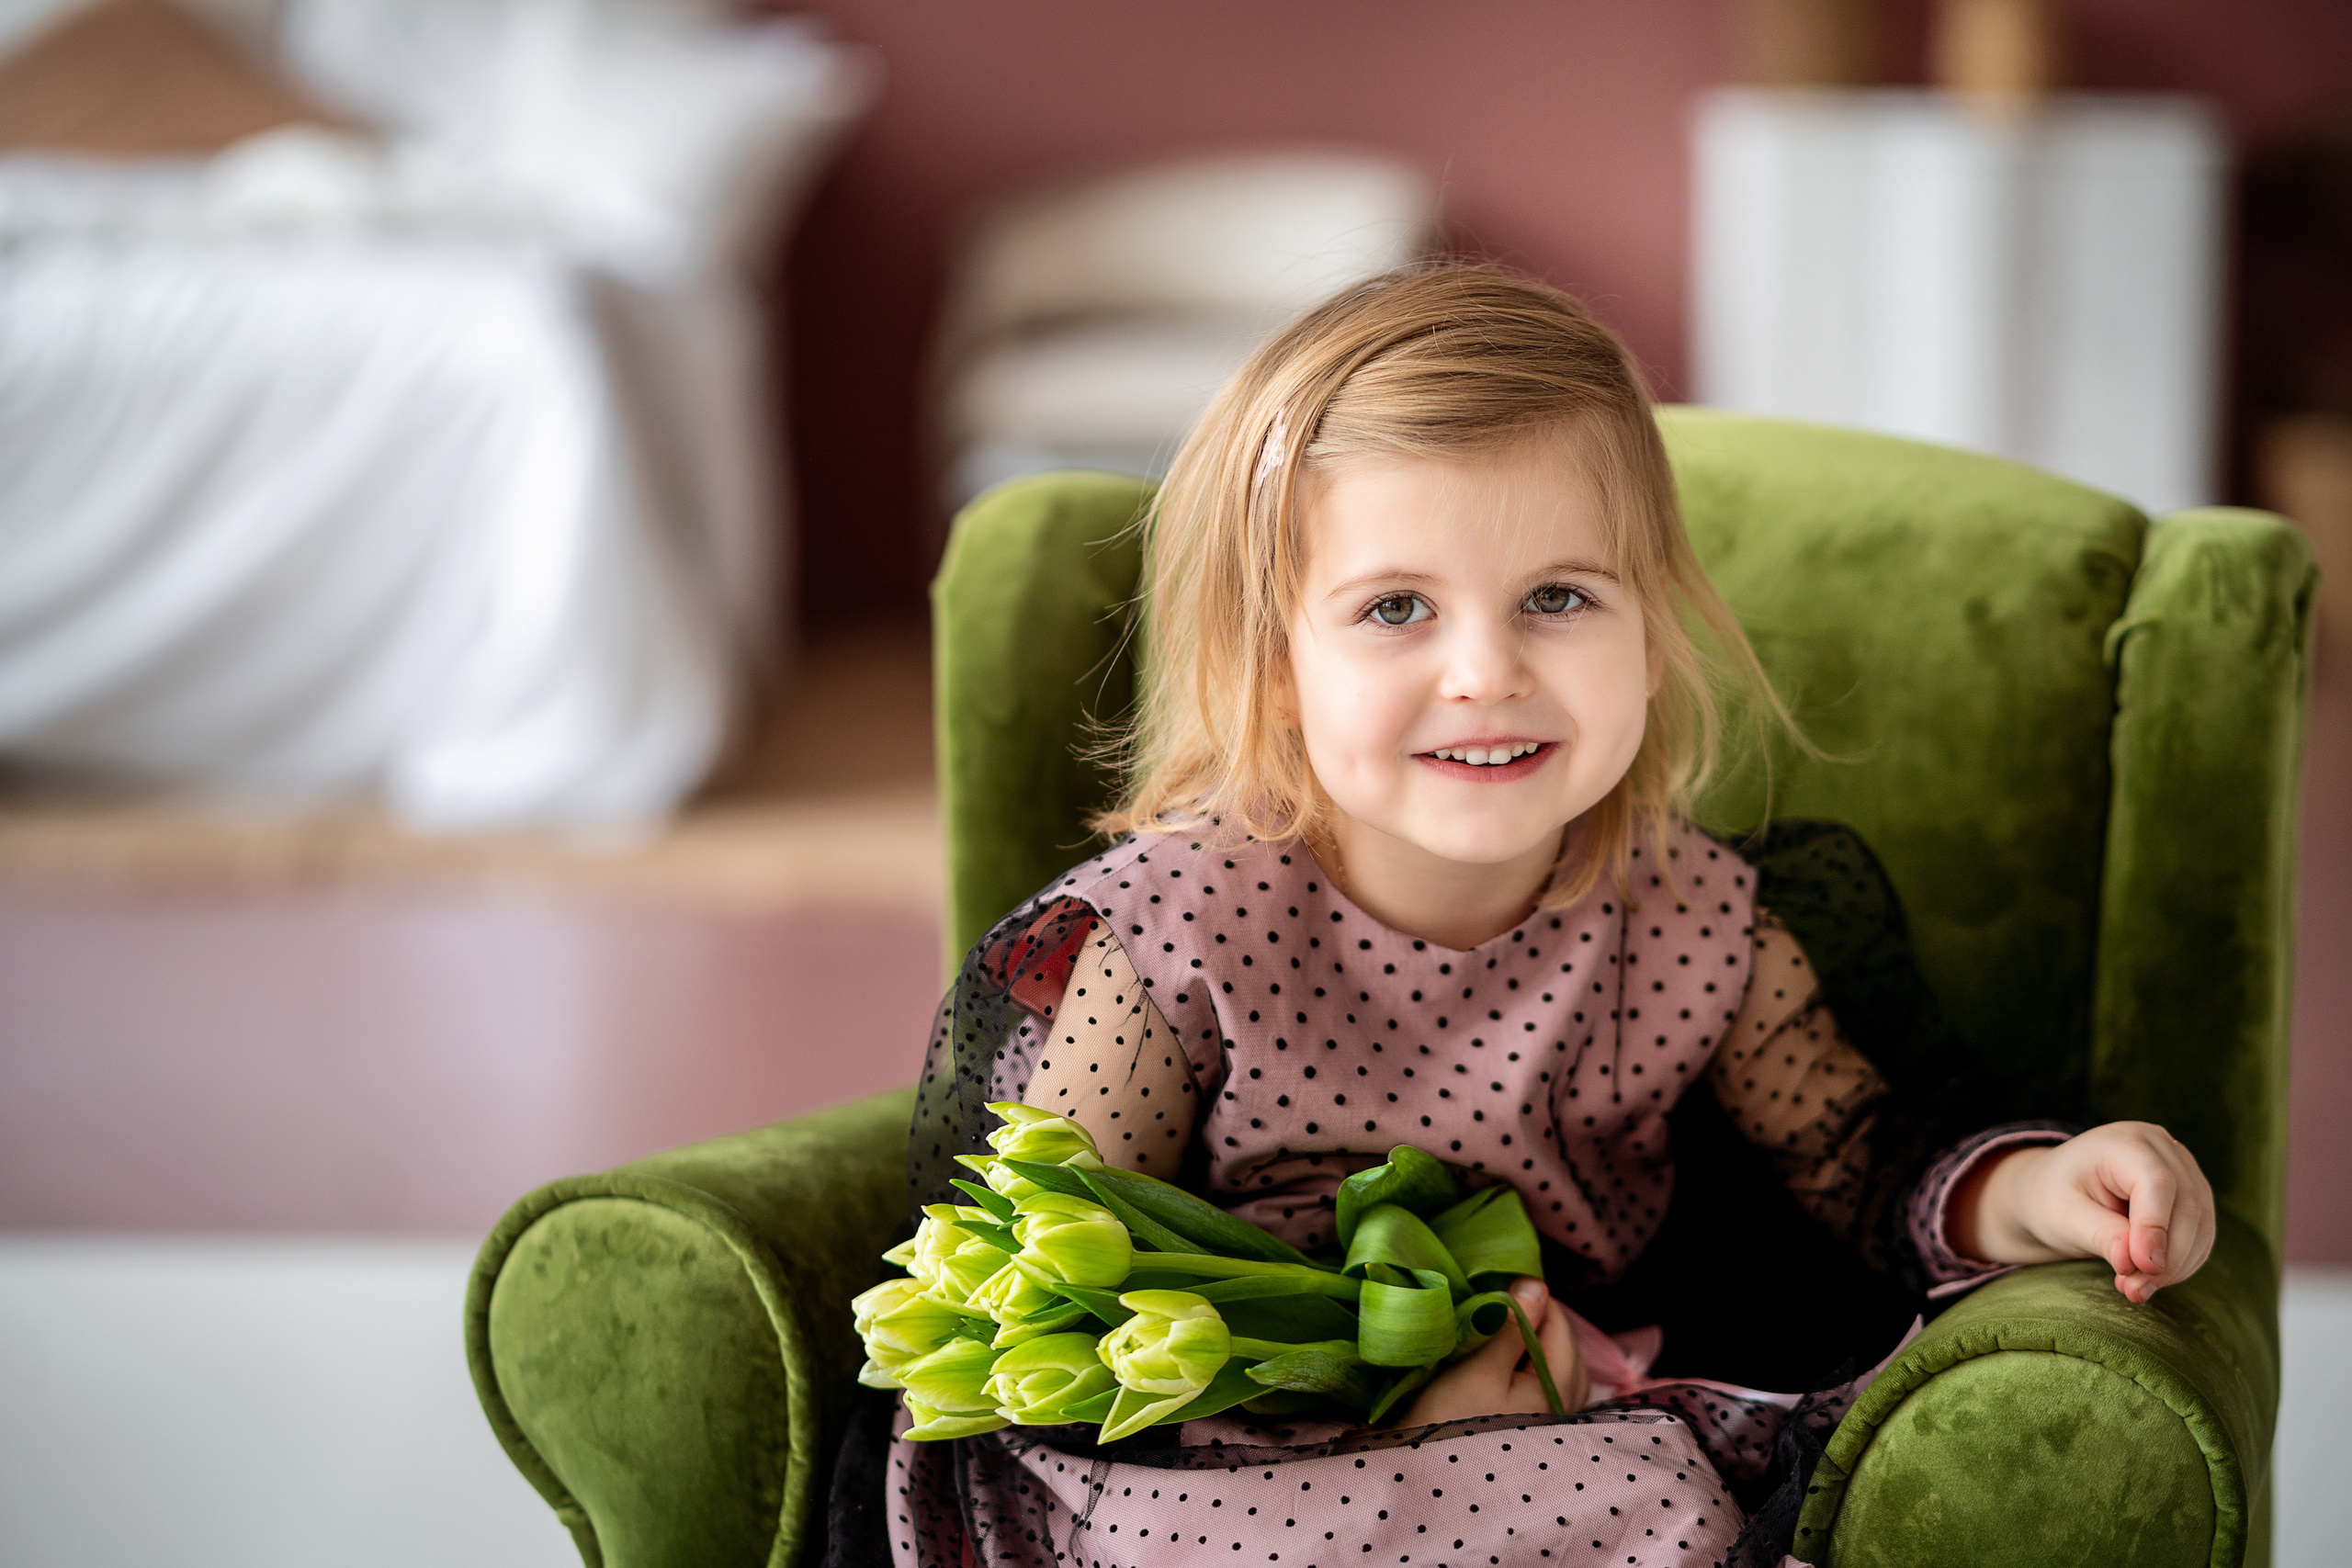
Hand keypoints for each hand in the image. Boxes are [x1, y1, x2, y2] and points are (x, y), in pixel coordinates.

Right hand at [1399, 1277, 1587, 1425]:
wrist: (1431, 1471)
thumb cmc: (1454, 1417)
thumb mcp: (1481, 1366)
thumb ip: (1514, 1325)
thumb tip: (1535, 1285)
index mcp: (1557, 1386)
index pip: (1560, 1324)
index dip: (1533, 1299)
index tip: (1501, 1287)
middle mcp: (1565, 1403)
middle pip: (1566, 1345)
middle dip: (1540, 1320)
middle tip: (1502, 1305)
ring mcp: (1553, 1417)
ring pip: (1560, 1365)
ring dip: (1538, 1342)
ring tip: (1507, 1332)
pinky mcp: (1536, 1425)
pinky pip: (1549, 1383)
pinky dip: (1536, 1364)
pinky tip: (1513, 1362)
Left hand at [1948, 1123, 2214, 1302]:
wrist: (2054, 1192)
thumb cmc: (2053, 1198)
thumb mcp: (2062, 1217)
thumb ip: (2100, 1235)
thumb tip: (2133, 1261)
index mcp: (2123, 1142)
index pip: (2156, 1182)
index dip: (2155, 1228)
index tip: (2143, 1268)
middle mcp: (2160, 1148)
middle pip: (2187, 1205)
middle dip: (2166, 1258)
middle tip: (2133, 1290)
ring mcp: (2182, 1170)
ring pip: (2201, 1224)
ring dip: (2176, 1266)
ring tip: (2135, 1289)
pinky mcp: (2192, 1195)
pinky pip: (2202, 1236)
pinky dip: (2182, 1264)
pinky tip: (2149, 1278)